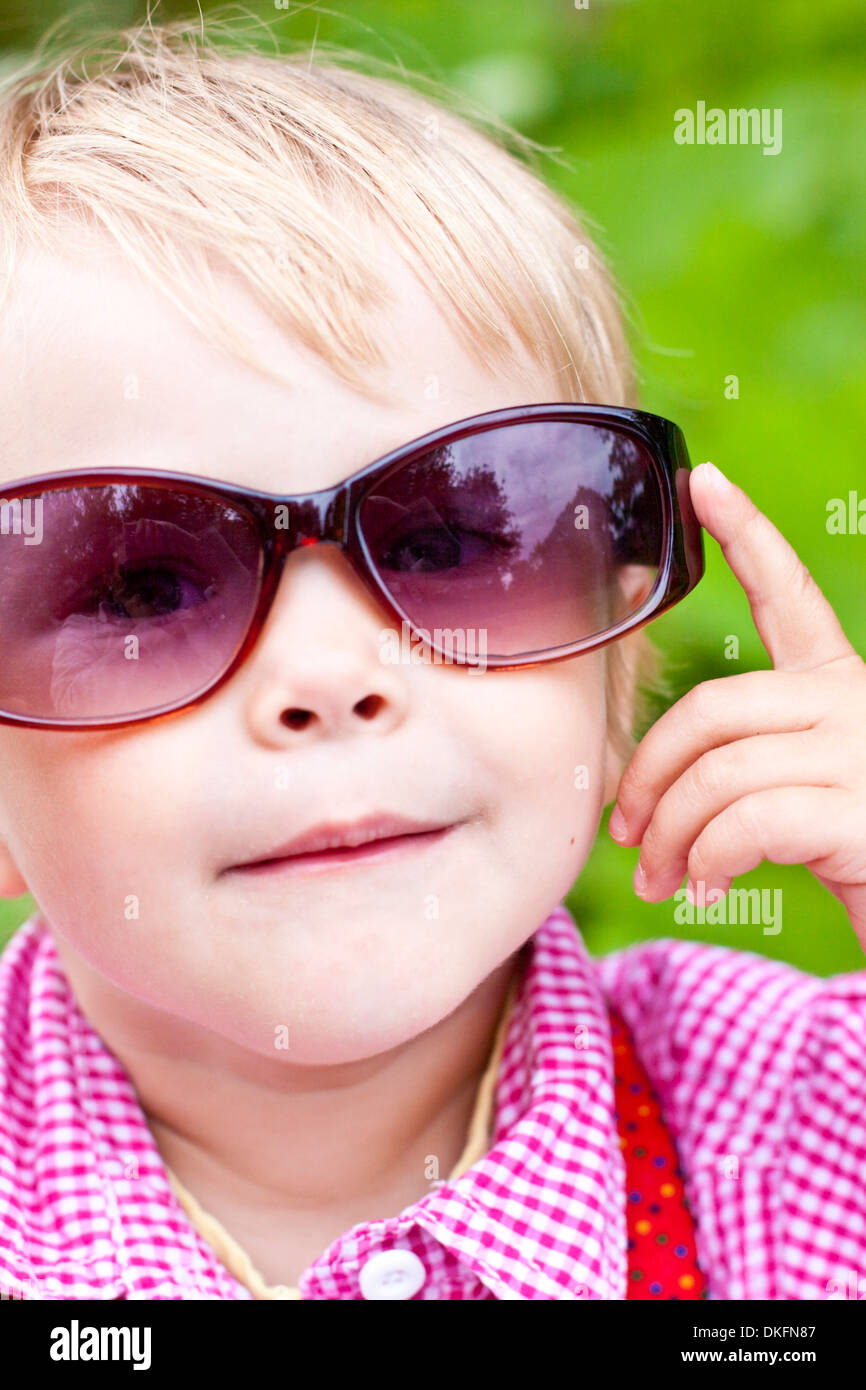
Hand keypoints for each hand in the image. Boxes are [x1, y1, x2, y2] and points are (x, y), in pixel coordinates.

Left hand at [608, 461, 865, 952]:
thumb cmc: (864, 857)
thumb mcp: (809, 796)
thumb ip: (750, 767)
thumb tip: (644, 800)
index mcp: (843, 688)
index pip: (790, 596)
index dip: (746, 533)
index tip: (706, 480)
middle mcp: (857, 704)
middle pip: (711, 707)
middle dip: (647, 774)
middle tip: (626, 836)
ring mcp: (863, 753)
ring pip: (716, 771)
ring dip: (668, 835)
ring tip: (660, 878)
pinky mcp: (863, 812)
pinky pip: (744, 821)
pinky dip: (707, 860)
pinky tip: (706, 886)